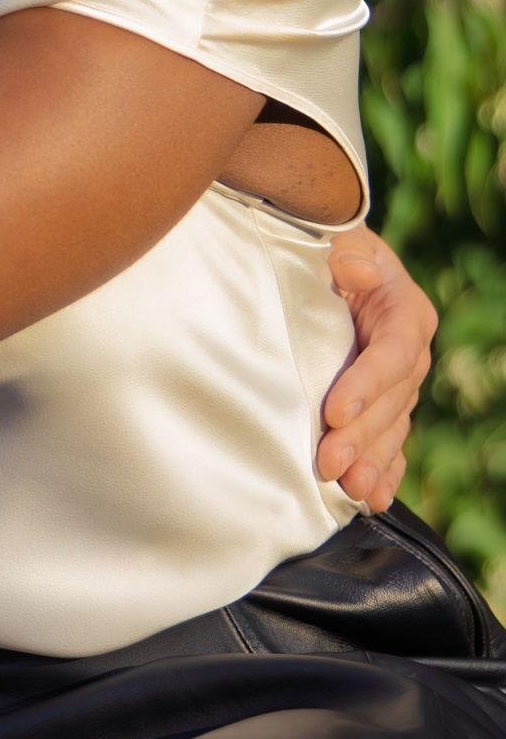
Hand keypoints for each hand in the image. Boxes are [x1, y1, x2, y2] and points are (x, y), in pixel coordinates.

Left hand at [319, 225, 436, 510]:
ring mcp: (399, 386)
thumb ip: (347, 252)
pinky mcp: (384, 407)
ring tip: (350, 488)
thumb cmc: (330, 251)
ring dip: (371, 462)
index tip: (334, 411)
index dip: (366, 384)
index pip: (392, 354)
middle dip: (361, 436)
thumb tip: (356, 268)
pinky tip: (369, 497)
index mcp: (406, 314)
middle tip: (329, 461)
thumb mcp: (338, 240)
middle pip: (391, 401)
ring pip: (391, 429)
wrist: (333, 267)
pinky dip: (382, 471)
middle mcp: (410, 355)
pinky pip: (390, 444)